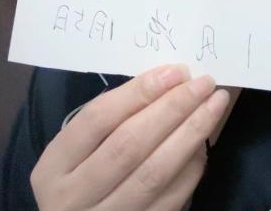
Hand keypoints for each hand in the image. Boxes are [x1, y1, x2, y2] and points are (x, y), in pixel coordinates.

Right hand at [30, 63, 229, 209]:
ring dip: (191, 133)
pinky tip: (203, 143)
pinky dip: (191, 167)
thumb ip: (111, 119)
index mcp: (56, 167)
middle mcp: (76, 197)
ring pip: (155, 173)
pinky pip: (171, 199)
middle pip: (130, 145)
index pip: (98, 119)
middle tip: (203, 83)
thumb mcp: (76, 151)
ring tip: (214, 105)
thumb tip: (166, 81)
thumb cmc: (78, 178)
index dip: (139, 92)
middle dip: (172, 108)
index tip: (175, 72)